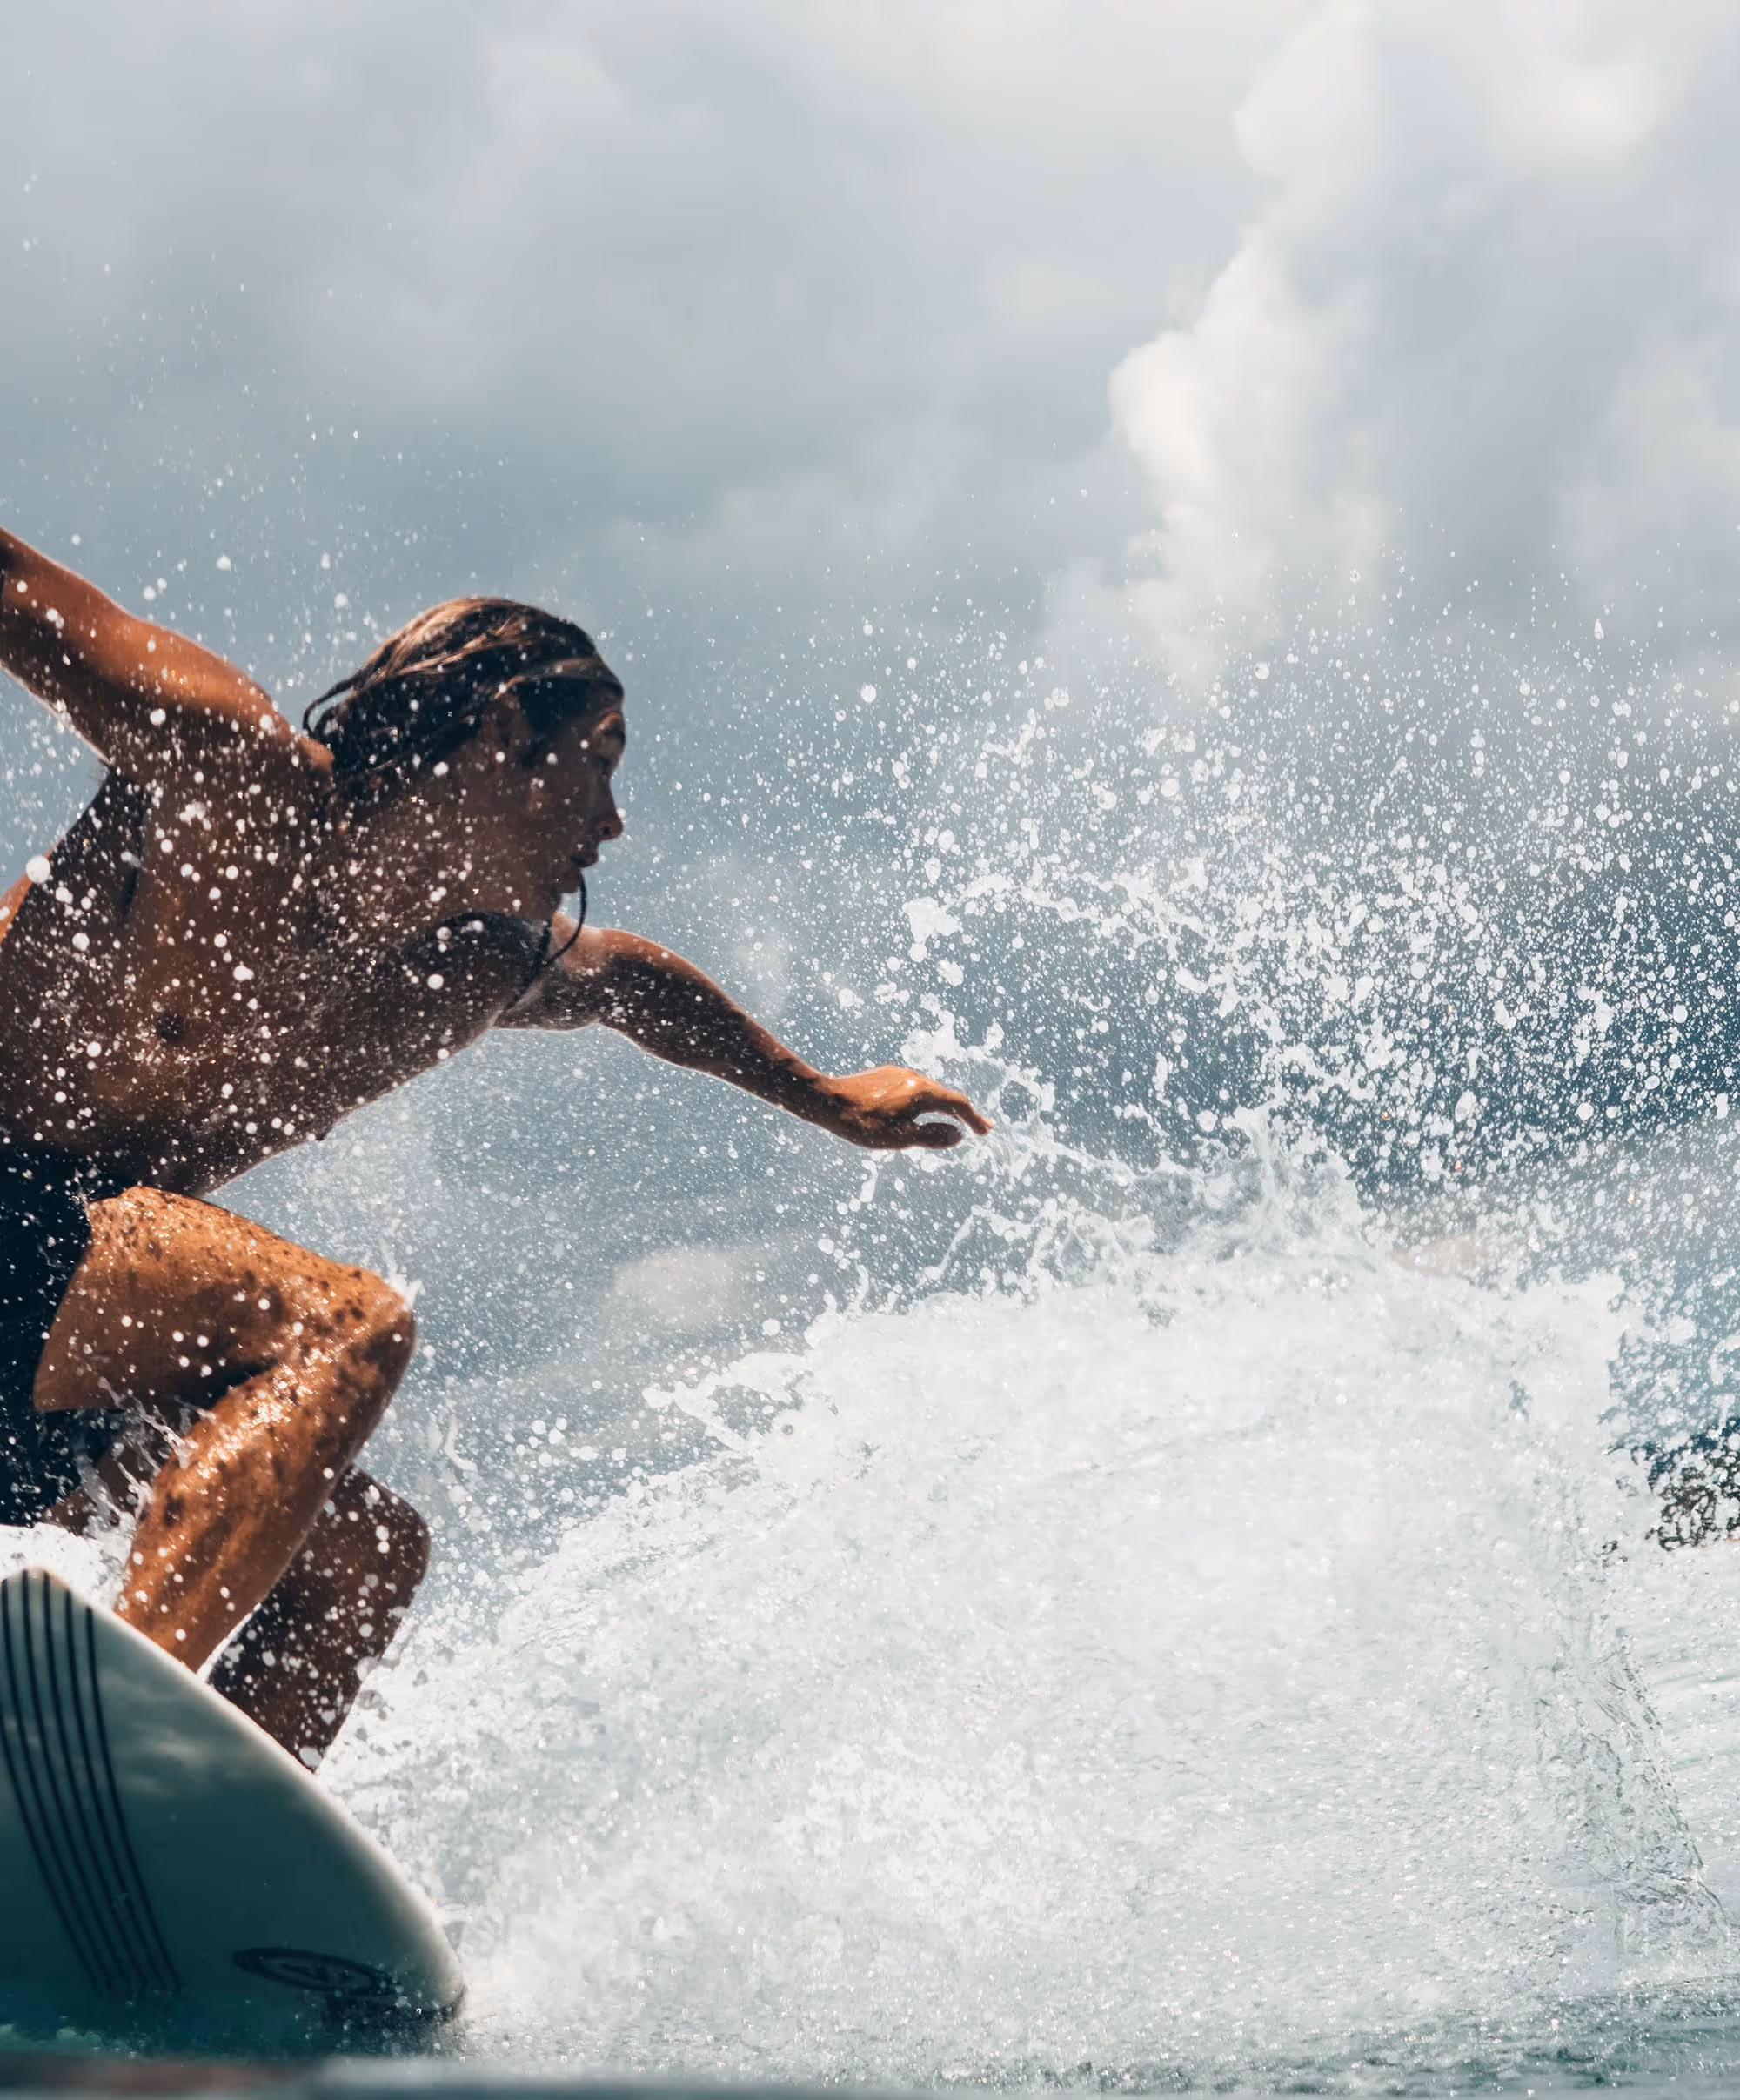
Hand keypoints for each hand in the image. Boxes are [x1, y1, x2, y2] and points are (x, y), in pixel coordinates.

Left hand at [815, 1065, 992, 1149]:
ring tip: (949, 1122)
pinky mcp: (884, 1075)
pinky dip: (923, 1102)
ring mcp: (898, 1074)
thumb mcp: (900, 1138)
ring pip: (927, 1091)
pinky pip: (911, 1089)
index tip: (985, 1132)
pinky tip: (915, 1112)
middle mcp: (914, 1077)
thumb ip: (932, 1136)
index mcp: (922, 1092)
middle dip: (962, 1113)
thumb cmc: (862, 1124)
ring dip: (942, 1107)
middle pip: (945, 1096)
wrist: (826, 1100)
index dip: (974, 1119)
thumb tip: (958, 1135)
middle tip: (979, 1128)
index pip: (957, 1104)